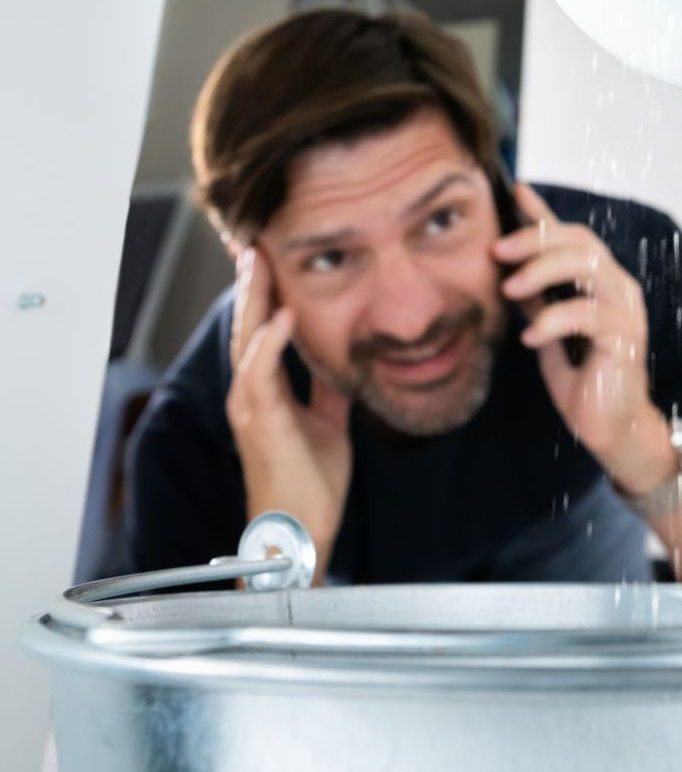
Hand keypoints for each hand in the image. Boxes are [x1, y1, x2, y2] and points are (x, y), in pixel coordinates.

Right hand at [226, 247, 351, 581]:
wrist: (303, 529)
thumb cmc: (311, 480)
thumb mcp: (329, 420)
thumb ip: (328, 386)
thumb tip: (344, 354)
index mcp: (265, 391)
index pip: (261, 330)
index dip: (265, 294)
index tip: (269, 258)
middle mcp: (251, 393)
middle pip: (247, 326)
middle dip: (252, 284)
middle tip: (254, 243)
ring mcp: (251, 407)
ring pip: (247, 340)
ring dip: (254, 300)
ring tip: (260, 261)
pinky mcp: (261, 422)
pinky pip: (261, 374)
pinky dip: (272, 342)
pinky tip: (284, 314)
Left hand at [493, 185, 675, 494]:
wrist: (613, 431)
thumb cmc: (585, 382)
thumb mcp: (551, 334)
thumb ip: (539, 303)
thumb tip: (511, 273)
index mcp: (601, 282)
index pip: (572, 236)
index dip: (544, 212)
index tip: (515, 189)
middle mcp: (618, 287)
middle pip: (579, 242)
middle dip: (535, 239)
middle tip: (496, 251)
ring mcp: (625, 310)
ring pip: (587, 267)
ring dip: (543, 272)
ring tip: (510, 290)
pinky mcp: (626, 338)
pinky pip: (587, 315)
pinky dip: (553, 320)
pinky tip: (530, 337)